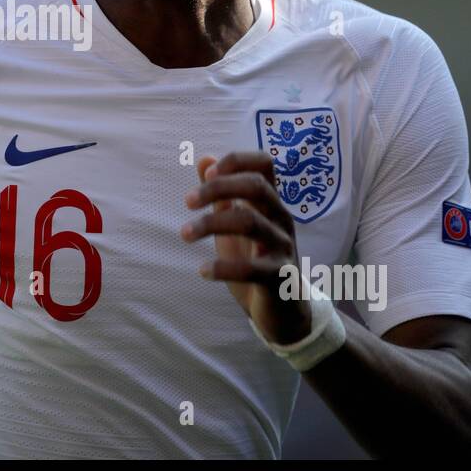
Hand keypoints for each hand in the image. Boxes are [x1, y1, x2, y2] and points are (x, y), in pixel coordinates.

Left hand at [183, 152, 311, 344]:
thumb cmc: (257, 260)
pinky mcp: (281, 278)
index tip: (207, 172)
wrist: (285, 310)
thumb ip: (222, 195)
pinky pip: (253, 269)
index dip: (237, 161)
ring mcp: (283, 247)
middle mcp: (280, 219)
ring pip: (250, 222)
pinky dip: (223, 268)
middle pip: (256, 187)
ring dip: (211, 224)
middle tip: (187, 202)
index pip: (264, 165)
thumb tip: (204, 160)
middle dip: (218, 188)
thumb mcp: (236, 224)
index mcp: (269, 203)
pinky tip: (203, 271)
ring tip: (185, 234)